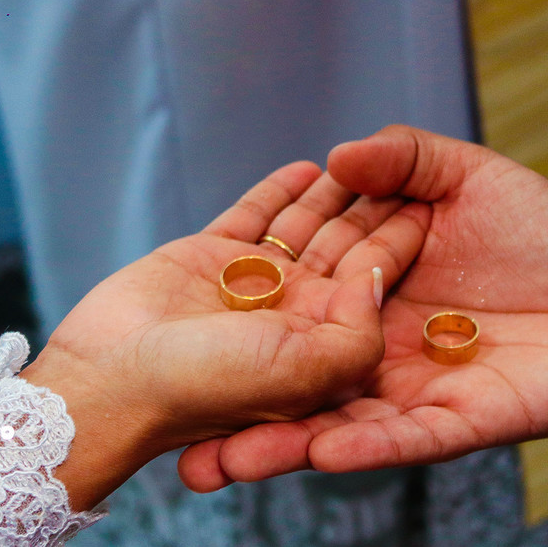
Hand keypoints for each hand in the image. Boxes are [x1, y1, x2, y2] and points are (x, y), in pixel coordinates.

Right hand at [23, 160, 428, 508]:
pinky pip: (254, 217)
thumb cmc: (206, 388)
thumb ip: (358, 333)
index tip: (437, 202)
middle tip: (406, 169)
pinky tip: (307, 167)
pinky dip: (279, 193)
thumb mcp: (304, 373)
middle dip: (373, 212)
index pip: (374, 284)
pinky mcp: (208, 260)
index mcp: (322, 346)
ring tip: (360, 158)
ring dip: (333, 196)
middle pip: (344, 252)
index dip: (403, 243)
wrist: (110, 384)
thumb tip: (376, 280)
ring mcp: (251, 288)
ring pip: (304, 230)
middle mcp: (293, 316)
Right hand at [178, 126, 547, 487]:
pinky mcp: (466, 421)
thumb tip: (333, 156)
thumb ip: (403, 161)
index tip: (173, 345)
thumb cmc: (547, 229)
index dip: (240, 330)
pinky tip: (325, 452)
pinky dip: (371, 447)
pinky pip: (411, 439)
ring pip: (343, 424)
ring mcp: (420, 392)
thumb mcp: (466, 176)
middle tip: (179, 437)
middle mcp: (382, 351)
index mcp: (371, 296)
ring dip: (289, 446)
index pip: (294, 314)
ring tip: (229, 461)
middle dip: (243, 414)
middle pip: (301, 387)